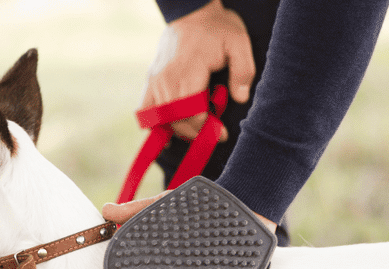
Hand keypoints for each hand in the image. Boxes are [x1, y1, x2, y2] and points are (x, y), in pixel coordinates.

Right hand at [142, 0, 254, 140]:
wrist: (190, 12)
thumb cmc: (217, 28)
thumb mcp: (239, 43)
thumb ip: (243, 70)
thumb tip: (240, 98)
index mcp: (188, 71)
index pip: (191, 113)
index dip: (206, 129)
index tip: (221, 134)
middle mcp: (166, 79)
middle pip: (176, 119)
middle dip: (195, 133)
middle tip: (212, 135)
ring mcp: (155, 81)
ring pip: (162, 118)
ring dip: (179, 130)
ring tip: (197, 130)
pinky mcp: (150, 81)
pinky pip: (145, 110)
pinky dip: (154, 124)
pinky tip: (167, 132)